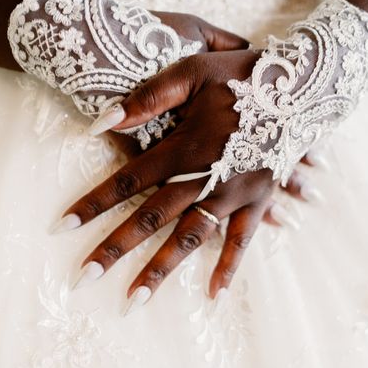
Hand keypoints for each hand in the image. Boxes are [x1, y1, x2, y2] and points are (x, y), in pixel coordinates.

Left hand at [58, 50, 308, 309]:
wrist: (305, 83)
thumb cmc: (244, 73)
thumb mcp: (193, 69)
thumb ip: (147, 96)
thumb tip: (99, 122)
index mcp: (186, 145)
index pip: (128, 179)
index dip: (94, 202)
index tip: (61, 226)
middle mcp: (207, 176)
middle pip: (152, 218)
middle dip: (116, 247)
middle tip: (84, 276)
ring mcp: (235, 193)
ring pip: (191, 238)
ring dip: (161, 269)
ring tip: (135, 298)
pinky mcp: (260, 199)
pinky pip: (242, 239)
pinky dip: (228, 266)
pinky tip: (213, 294)